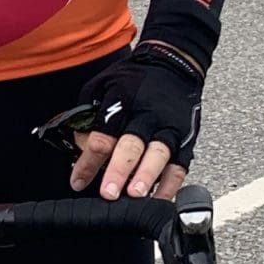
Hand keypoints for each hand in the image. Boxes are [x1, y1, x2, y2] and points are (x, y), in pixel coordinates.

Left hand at [66, 46, 204, 201]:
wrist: (173, 64)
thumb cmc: (133, 80)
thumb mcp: (103, 85)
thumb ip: (89, 115)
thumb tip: (80, 148)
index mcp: (122, 101)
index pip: (102, 134)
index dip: (88, 160)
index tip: (77, 182)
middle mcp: (146, 115)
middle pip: (131, 146)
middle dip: (119, 171)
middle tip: (108, 193)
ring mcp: (168, 127)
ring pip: (159, 155)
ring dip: (147, 177)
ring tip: (135, 196)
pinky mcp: (186, 138)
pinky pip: (180, 165)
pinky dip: (171, 184)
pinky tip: (158, 199)